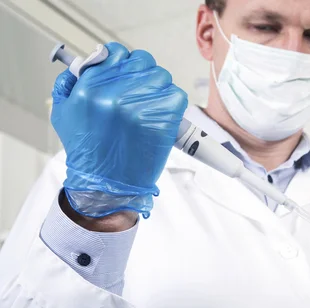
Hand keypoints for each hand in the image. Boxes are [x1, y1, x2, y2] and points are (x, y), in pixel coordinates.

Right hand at [51, 42, 187, 217]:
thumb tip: (89, 61)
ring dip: (158, 87)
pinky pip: (176, 95)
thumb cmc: (88, 151)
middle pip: (142, 61)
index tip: (125, 71)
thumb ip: (70, 83)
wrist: (106, 184)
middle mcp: (115, 94)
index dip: (122, 60)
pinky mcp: (163, 120)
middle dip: (142, 73)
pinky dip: (172, 102)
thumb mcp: (64, 113)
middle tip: (140, 89)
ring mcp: (141, 107)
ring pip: (161, 76)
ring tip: (150, 105)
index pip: (115, 52)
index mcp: (89, 88)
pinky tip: (162, 114)